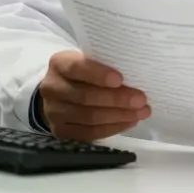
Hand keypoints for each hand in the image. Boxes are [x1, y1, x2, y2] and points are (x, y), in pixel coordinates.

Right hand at [37, 51, 151, 140]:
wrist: (59, 90)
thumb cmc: (83, 71)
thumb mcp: (88, 59)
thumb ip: (104, 64)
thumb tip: (137, 75)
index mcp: (59, 64)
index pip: (77, 68)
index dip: (99, 74)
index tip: (120, 79)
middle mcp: (52, 88)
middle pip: (86, 96)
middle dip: (117, 99)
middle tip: (141, 100)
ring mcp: (53, 112)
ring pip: (89, 117)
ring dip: (119, 116)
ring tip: (140, 113)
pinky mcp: (60, 130)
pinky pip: (88, 133)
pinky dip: (111, 128)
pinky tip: (128, 122)